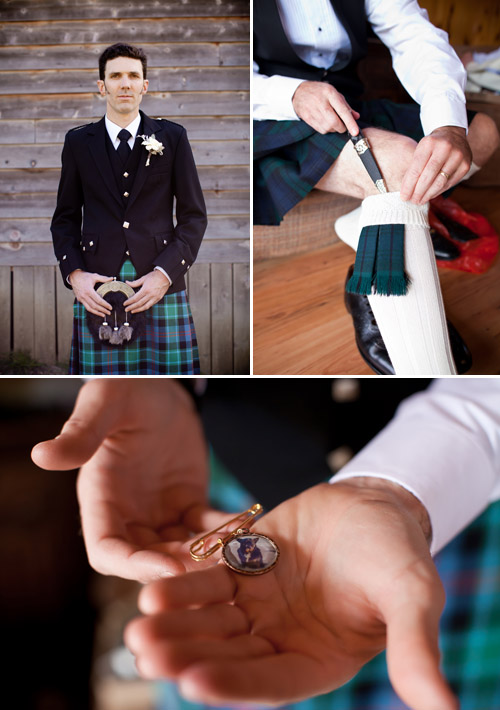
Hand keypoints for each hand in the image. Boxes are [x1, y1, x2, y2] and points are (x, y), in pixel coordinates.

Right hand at [31, 379, 226, 581]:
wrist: (161, 387)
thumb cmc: (126, 390)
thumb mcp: (105, 404)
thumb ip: (82, 433)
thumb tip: (41, 456)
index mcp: (100, 498)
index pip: (107, 549)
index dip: (134, 565)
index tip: (169, 567)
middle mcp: (128, 514)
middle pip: (148, 560)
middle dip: (179, 568)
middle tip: (215, 569)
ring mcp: (159, 513)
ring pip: (179, 551)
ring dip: (204, 557)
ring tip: (234, 554)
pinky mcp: (187, 504)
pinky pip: (204, 529)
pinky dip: (222, 534)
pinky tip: (245, 531)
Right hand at [69, 269, 113, 316]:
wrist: (74, 276)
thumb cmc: (84, 276)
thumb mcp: (94, 276)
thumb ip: (103, 278)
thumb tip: (112, 279)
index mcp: (89, 290)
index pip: (98, 300)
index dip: (105, 305)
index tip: (110, 307)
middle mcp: (84, 296)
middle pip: (95, 306)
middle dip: (102, 310)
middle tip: (109, 312)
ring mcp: (81, 298)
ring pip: (90, 308)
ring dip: (97, 313)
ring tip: (103, 315)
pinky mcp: (79, 299)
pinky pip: (86, 307)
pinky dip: (92, 310)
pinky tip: (97, 311)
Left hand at [124, 270, 170, 312]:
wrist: (165, 276)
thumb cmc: (154, 276)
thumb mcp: (143, 278)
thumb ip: (135, 282)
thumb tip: (127, 283)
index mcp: (145, 289)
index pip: (135, 298)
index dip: (129, 302)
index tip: (125, 304)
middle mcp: (150, 295)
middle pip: (139, 304)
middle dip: (132, 307)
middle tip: (126, 309)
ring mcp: (155, 297)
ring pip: (145, 306)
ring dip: (138, 310)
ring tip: (133, 311)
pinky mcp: (158, 298)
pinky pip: (151, 305)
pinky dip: (145, 307)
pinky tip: (141, 308)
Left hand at [126, 480, 457, 709]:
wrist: (374, 503)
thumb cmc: (398, 552)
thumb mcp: (411, 595)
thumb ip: (414, 647)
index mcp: (317, 660)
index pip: (271, 681)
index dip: (234, 682)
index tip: (195, 682)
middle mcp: (281, 639)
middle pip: (228, 654)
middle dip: (187, 654)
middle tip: (145, 652)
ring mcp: (259, 605)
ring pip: (210, 620)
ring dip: (175, 623)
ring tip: (138, 625)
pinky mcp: (244, 569)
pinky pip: (209, 579)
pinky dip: (184, 583)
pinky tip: (152, 587)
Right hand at [292, 81, 359, 134]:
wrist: (299, 93)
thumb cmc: (321, 93)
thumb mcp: (334, 94)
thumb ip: (346, 106)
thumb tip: (357, 117)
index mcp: (330, 93)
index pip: (342, 110)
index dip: (350, 122)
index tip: (355, 132)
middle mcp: (321, 102)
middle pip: (334, 122)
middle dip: (342, 128)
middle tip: (343, 126)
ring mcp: (313, 111)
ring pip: (328, 128)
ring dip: (334, 129)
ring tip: (333, 122)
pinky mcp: (307, 118)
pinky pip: (321, 130)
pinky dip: (327, 130)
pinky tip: (326, 123)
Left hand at [400, 126, 471, 204]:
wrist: (452, 134)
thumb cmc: (431, 146)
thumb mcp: (420, 150)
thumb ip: (413, 168)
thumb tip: (406, 191)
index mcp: (429, 143)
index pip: (416, 169)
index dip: (409, 185)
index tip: (403, 196)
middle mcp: (445, 148)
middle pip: (428, 176)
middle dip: (418, 192)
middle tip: (412, 201)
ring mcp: (457, 156)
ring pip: (440, 182)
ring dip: (428, 194)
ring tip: (420, 201)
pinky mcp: (465, 165)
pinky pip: (450, 183)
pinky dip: (439, 191)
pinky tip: (431, 195)